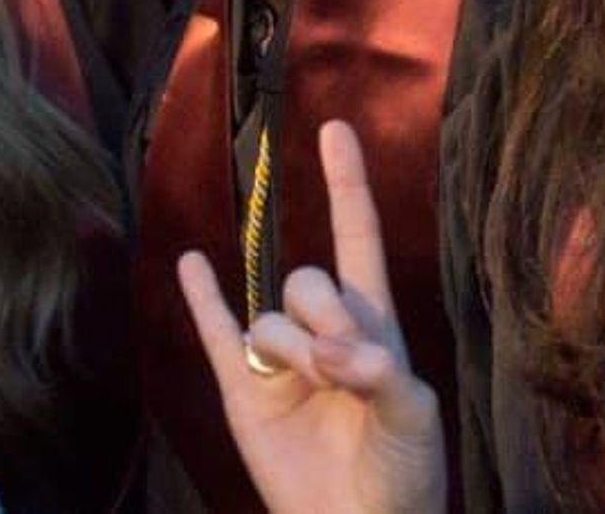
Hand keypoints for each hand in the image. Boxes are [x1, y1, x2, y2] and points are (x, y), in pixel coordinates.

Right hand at [177, 120, 445, 513]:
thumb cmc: (405, 475)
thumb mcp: (413, 417)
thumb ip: (380, 370)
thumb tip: (332, 348)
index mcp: (374, 327)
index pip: (359, 239)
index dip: (348, 185)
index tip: (335, 129)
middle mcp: (324, 333)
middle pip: (310, 280)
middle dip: (321, 314)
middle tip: (341, 367)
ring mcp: (281, 363)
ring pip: (268, 320)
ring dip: (288, 349)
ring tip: (312, 386)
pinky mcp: (244, 394)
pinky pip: (216, 334)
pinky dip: (202, 297)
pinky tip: (191, 263)